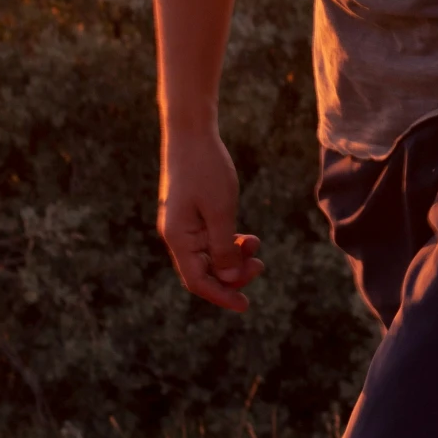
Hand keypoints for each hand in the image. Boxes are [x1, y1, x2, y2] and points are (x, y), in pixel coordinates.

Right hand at [158, 129, 264, 311]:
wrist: (190, 132)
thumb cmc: (206, 169)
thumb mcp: (221, 211)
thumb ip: (225, 249)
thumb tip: (228, 280)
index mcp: (178, 238)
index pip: (198, 281)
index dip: (222, 295)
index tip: (246, 305)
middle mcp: (177, 235)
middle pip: (204, 271)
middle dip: (233, 274)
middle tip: (260, 264)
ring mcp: (183, 224)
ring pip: (209, 255)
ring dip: (234, 257)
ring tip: (256, 244)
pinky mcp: (190, 214)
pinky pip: (209, 240)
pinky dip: (228, 242)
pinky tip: (246, 237)